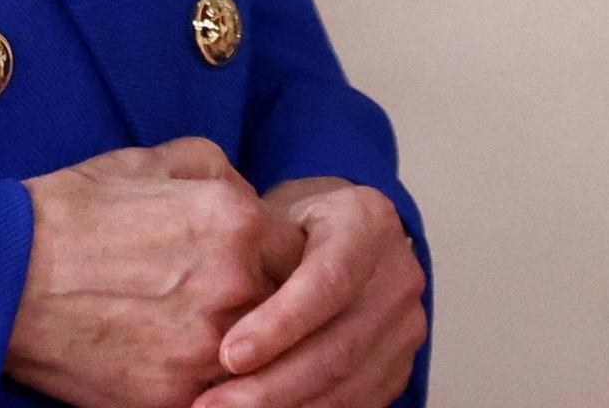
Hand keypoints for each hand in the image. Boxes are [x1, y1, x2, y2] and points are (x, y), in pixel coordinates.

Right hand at [7, 138, 303, 407]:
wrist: (0, 273)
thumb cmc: (72, 211)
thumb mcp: (155, 160)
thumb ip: (222, 174)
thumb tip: (254, 199)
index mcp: (237, 220)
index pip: (303, 254)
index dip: (284, 264)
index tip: (263, 270)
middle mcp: (234, 283)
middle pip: (292, 310)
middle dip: (271, 310)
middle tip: (233, 308)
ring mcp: (206, 346)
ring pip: (262, 361)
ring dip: (246, 354)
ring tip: (200, 338)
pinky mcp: (173, 395)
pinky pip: (223, 398)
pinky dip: (213, 388)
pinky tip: (180, 366)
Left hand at [198, 176, 426, 407]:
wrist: (337, 243)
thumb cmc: (288, 231)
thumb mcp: (269, 220)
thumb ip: (250, 254)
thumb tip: (203, 305)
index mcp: (369, 223)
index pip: (330, 280)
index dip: (281, 323)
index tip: (229, 354)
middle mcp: (398, 276)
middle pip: (340, 345)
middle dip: (272, 385)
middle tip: (213, 404)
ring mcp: (406, 326)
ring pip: (347, 384)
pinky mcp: (399, 366)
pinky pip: (354, 404)